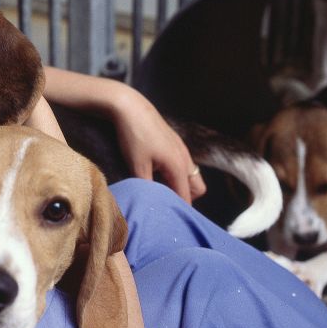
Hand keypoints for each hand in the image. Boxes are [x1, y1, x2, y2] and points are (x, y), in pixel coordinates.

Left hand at [110, 86, 205, 203]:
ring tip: (157, 190)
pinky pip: (182, 165)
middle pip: (196, 189)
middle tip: (163, 204)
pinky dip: (174, 174)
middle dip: (184, 198)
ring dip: (178, 185)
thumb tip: (149, 204)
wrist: (129, 107)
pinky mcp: (174, 142)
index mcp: (178, 166)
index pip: (186, 198)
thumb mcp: (137, 166)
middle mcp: (185, 158)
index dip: (178, 211)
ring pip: (190, 175)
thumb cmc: (133, 136)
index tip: (168, 220)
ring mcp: (181, 149)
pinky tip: (154, 173)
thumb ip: (146, 187)